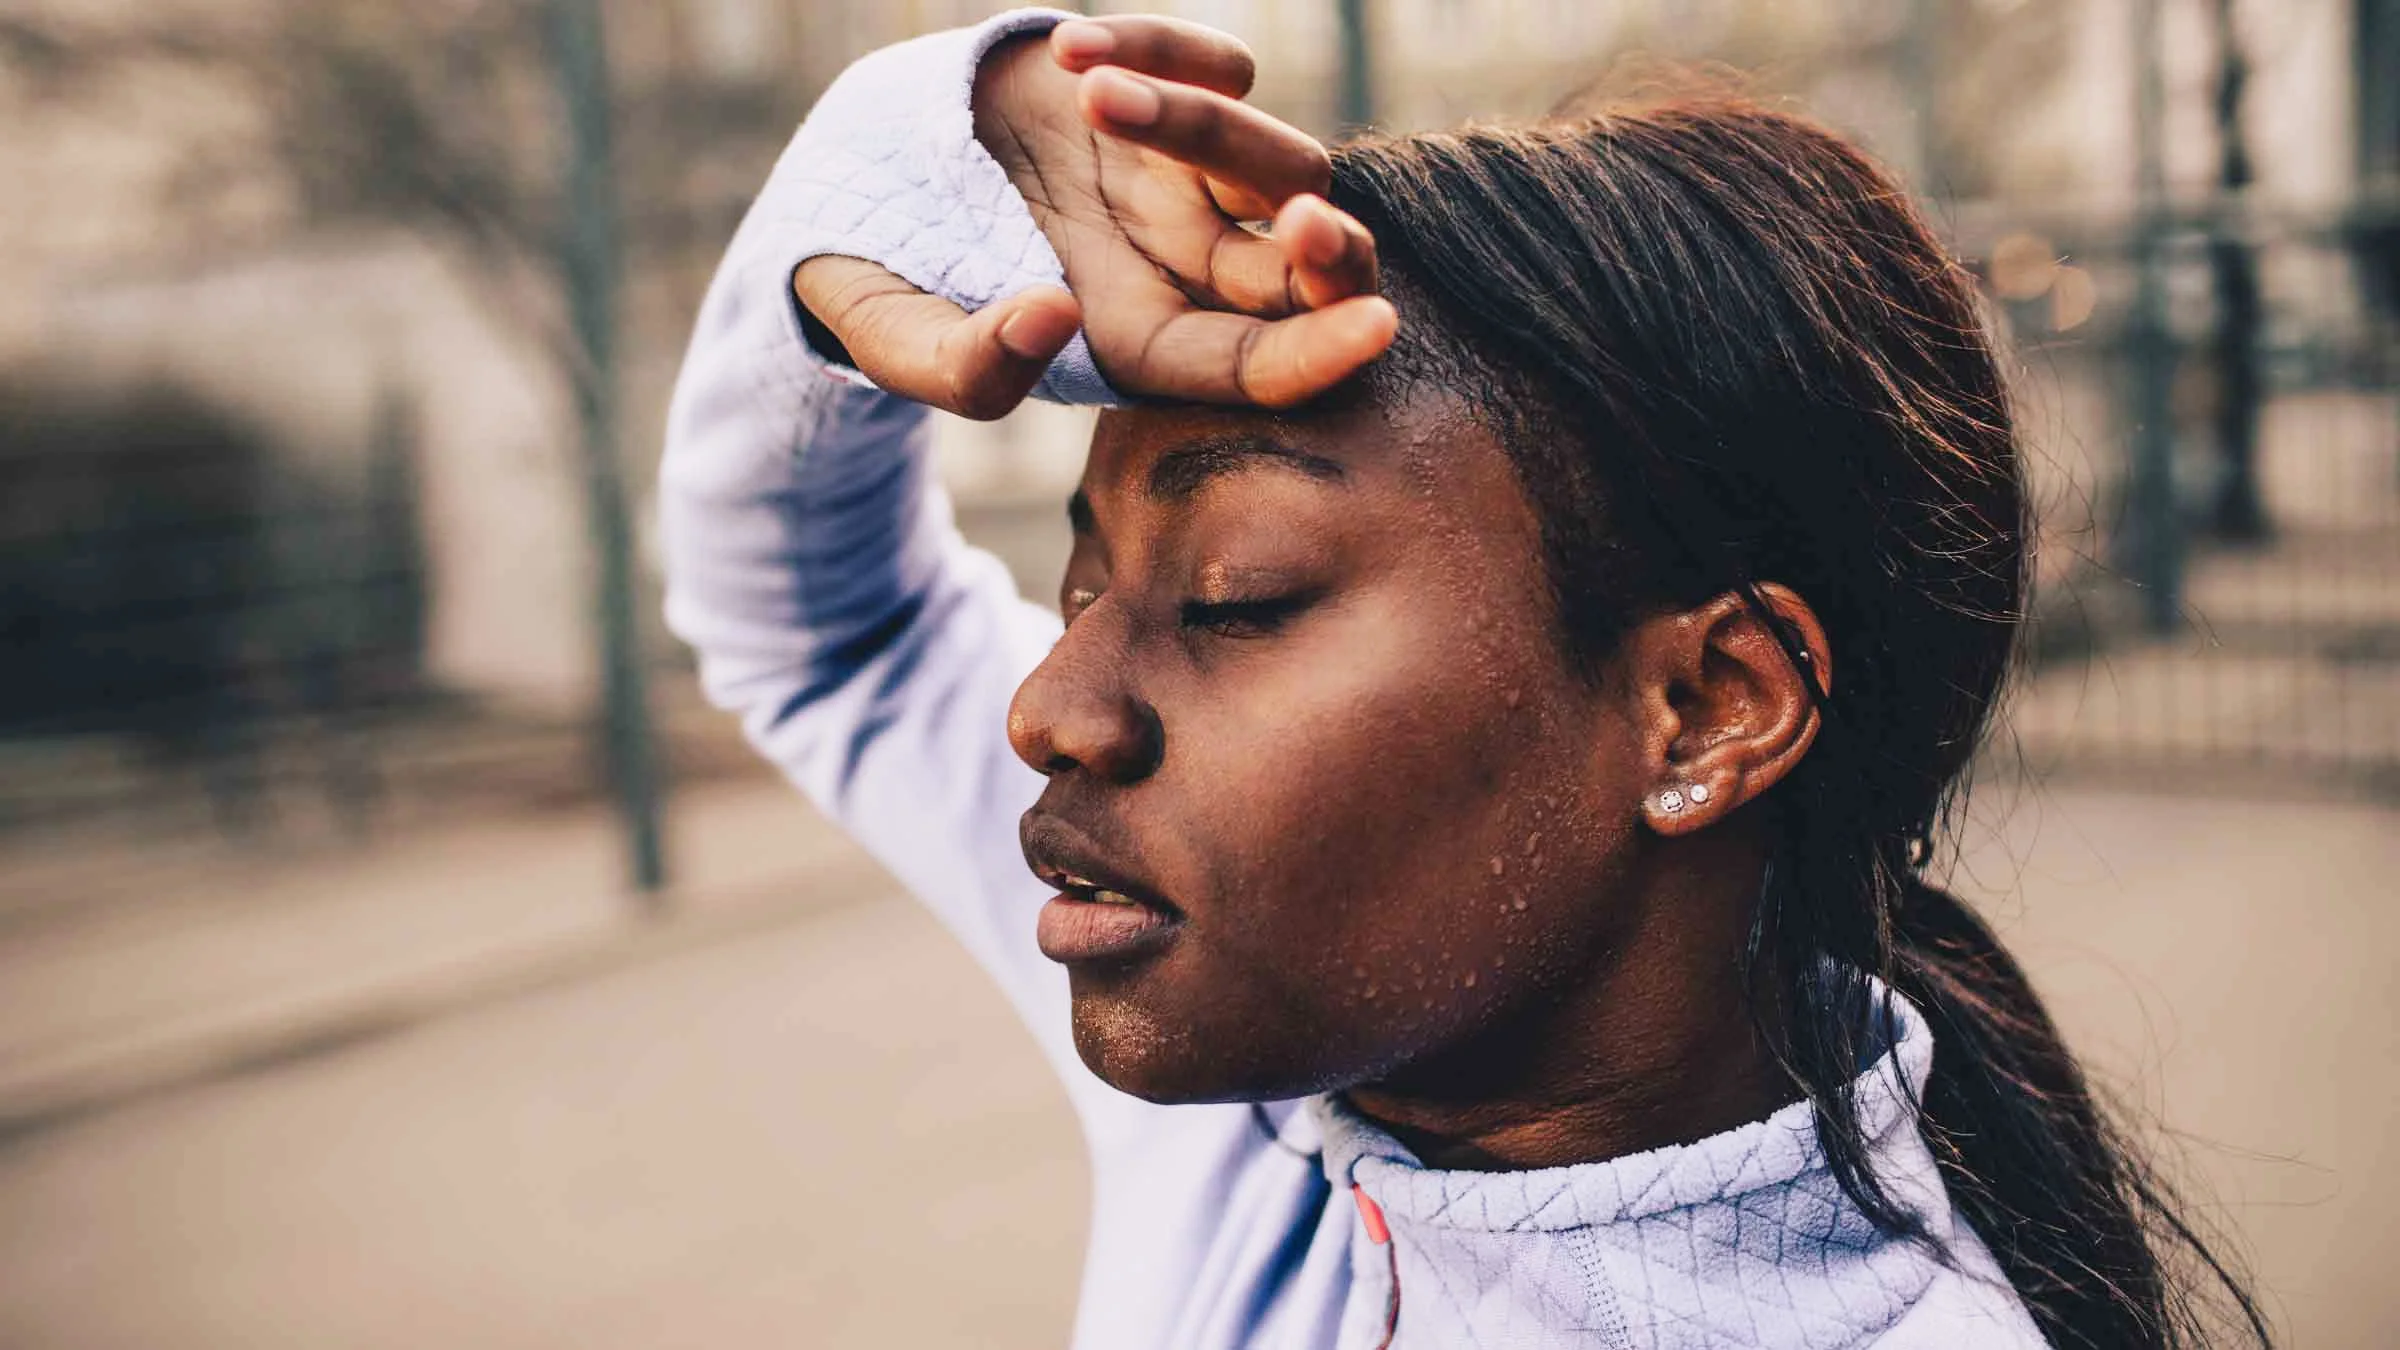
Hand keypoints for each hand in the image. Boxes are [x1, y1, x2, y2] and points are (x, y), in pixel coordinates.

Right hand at [794, 15, 1394, 420]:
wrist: (857, 163)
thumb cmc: (881, 280)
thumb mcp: (896, 340)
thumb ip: (965, 362)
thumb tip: (1050, 318)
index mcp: (1140, 343)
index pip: (1258, 363)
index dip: (1322, 353)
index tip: (1374, 325)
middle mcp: (1183, 264)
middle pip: (1303, 267)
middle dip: (1328, 253)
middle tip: (1306, 224)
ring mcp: (1183, 174)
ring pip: (1271, 157)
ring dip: (1200, 123)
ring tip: (1089, 93)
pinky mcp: (1165, 91)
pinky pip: (1221, 67)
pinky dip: (1163, 48)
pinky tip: (1063, 50)